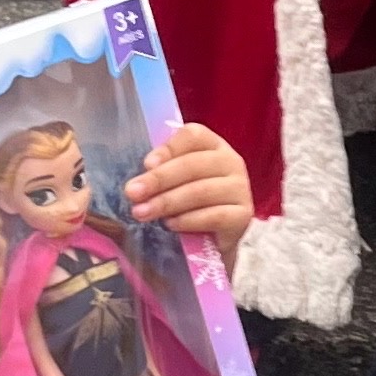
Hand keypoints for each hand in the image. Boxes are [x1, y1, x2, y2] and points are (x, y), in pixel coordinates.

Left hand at [128, 121, 251, 244]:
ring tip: (142, 213)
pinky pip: (214, 216)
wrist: (214, 240)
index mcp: (213, 145)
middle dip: (158, 179)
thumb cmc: (189, 204)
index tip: (146, 164)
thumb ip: (161, 170)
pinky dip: (188, 220)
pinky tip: (170, 225)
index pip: (193, 135)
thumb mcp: (174, 181)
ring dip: (167, 202)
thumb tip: (144, 172)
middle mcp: (231, 162)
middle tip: (132, 193)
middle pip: (193, 164)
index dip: (169, 148)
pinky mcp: (243, 216)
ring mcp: (240, 189)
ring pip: (201, 191)